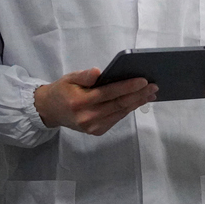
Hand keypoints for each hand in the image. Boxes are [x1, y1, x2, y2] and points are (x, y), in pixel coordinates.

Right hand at [34, 68, 158, 135]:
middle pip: (119, 105)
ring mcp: (92, 127)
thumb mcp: (69, 78)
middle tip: (154, 86)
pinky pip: (117, 118)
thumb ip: (84, 76)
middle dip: (138, 95)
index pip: (109, 93)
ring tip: (151, 93)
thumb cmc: (62, 91)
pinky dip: (129, 109)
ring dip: (137, 102)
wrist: (50, 111)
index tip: (143, 80)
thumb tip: (98, 72)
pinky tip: (138, 101)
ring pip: (121, 113)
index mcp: (79, 102)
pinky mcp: (97, 131)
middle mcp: (87, 117)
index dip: (127, 87)